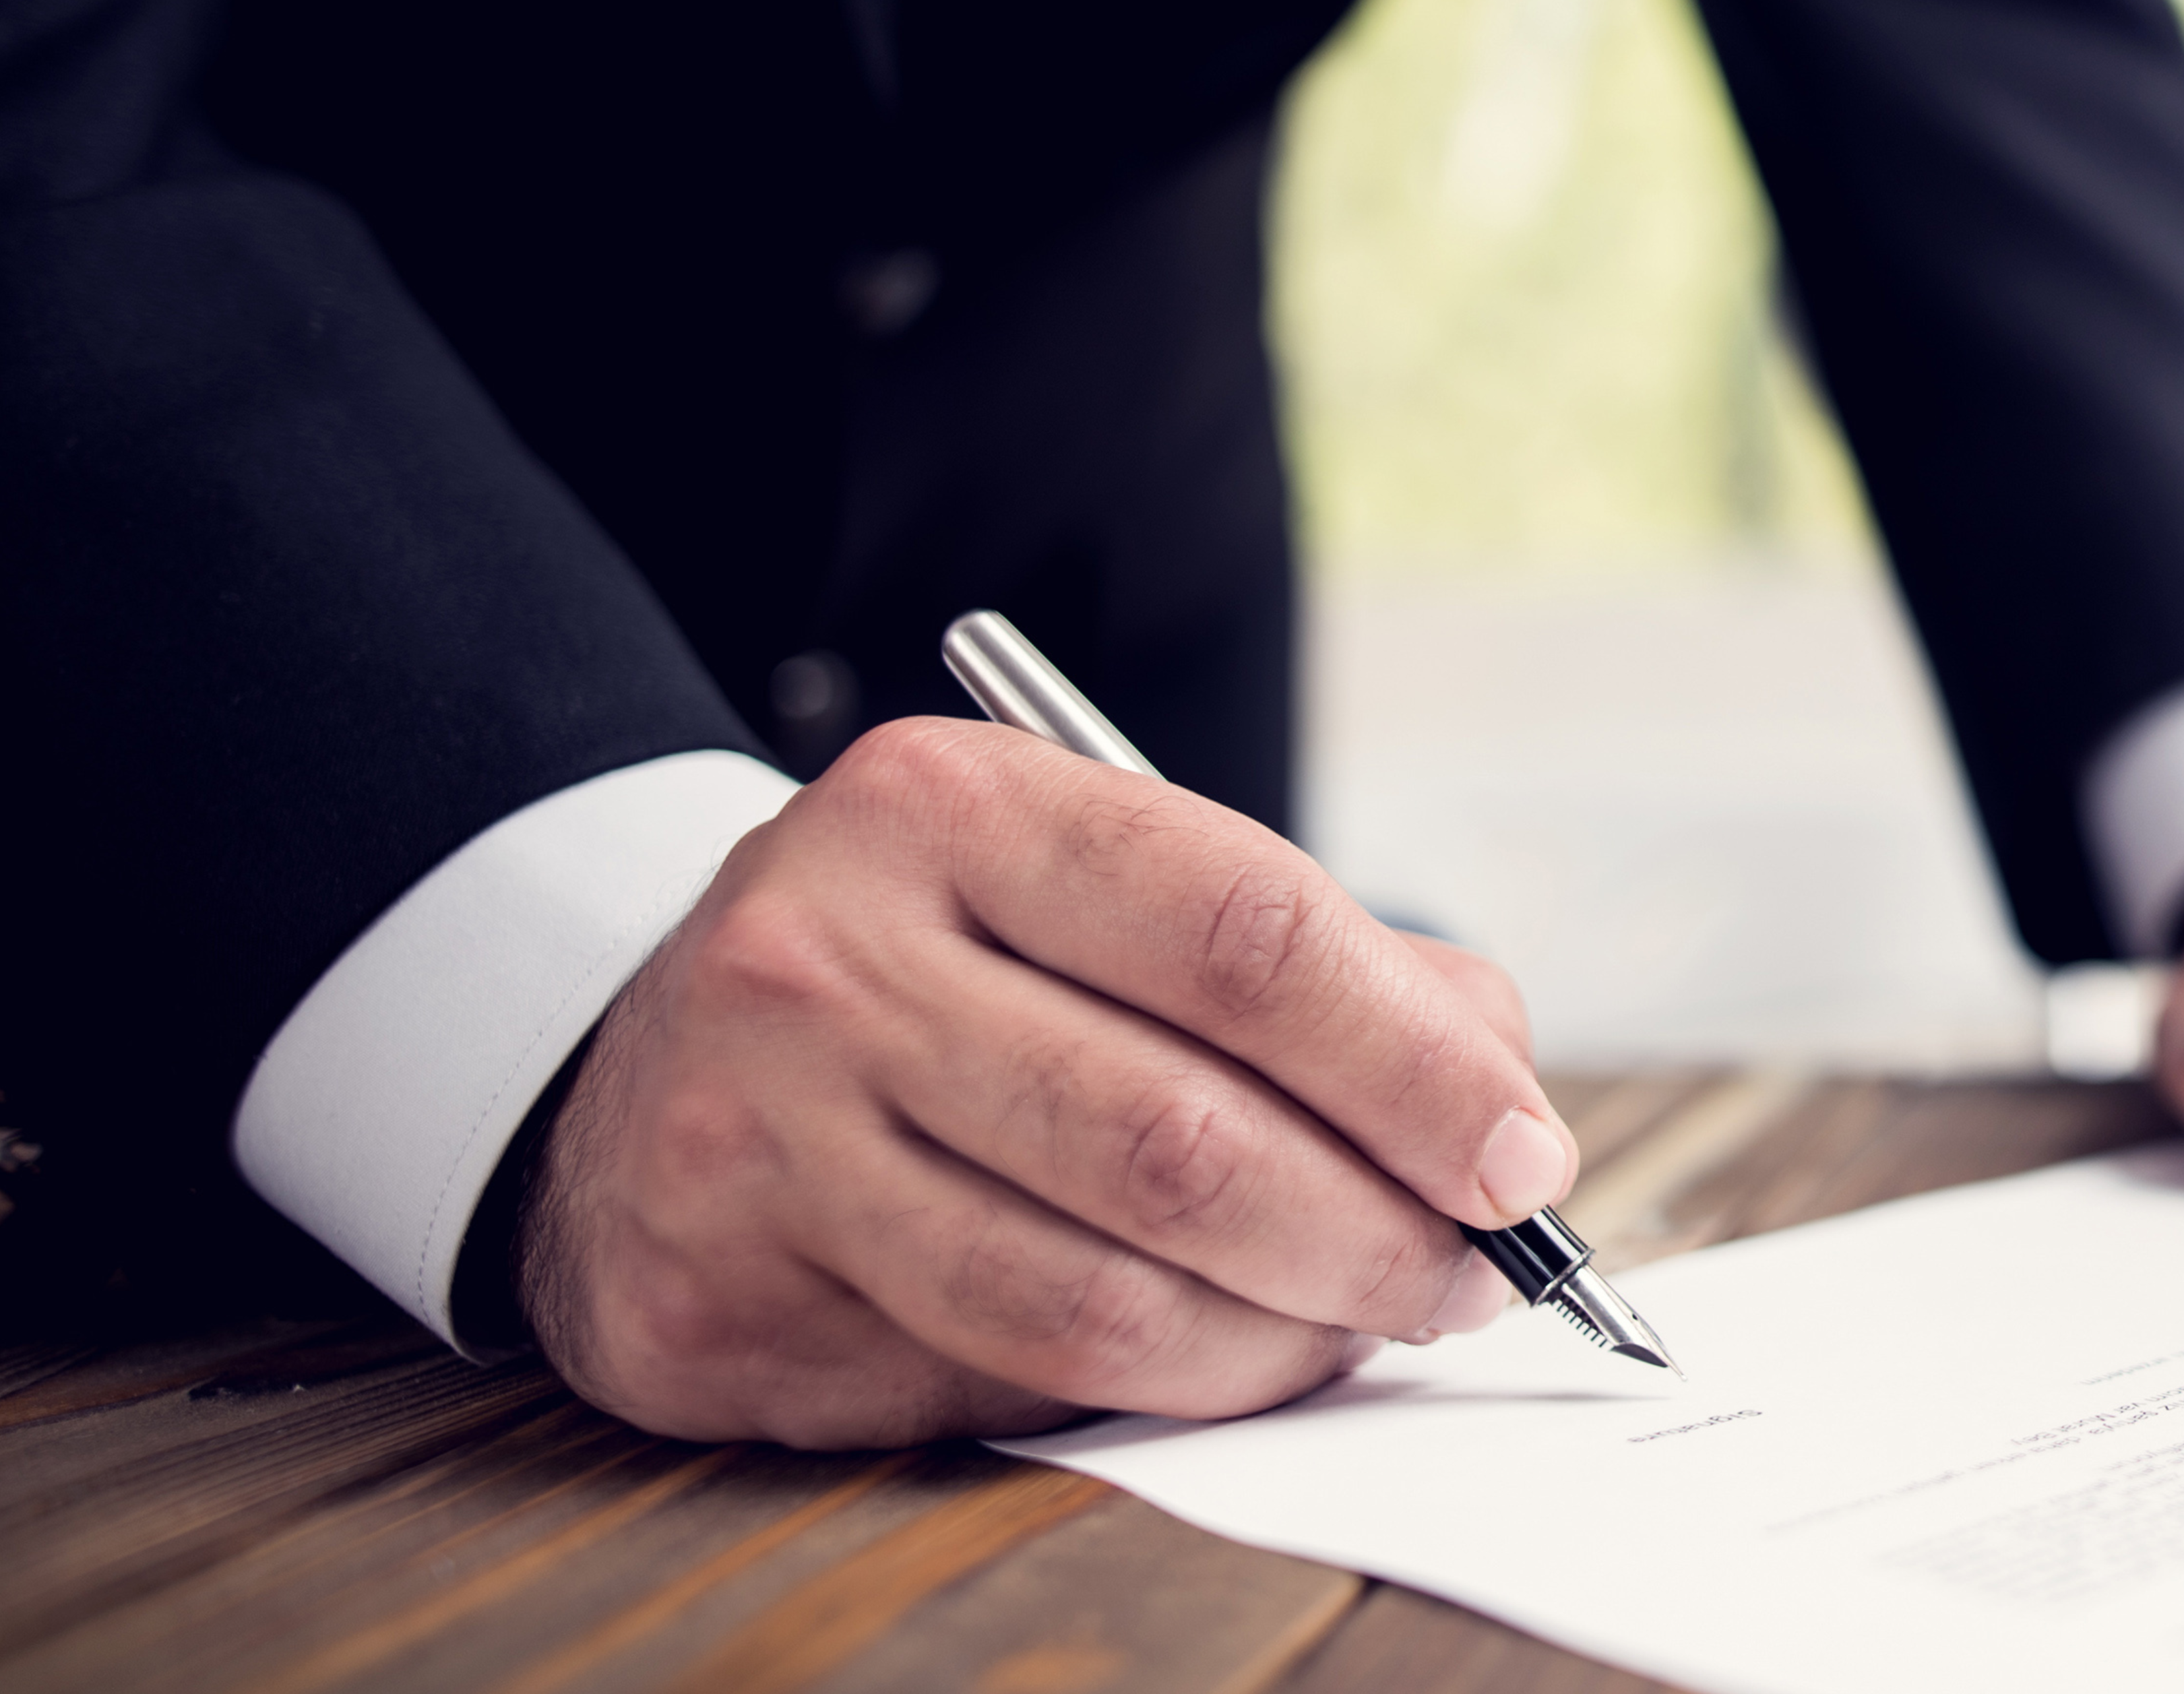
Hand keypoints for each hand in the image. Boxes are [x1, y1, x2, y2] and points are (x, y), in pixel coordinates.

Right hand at [519, 719, 1578, 1447]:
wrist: (643, 1049)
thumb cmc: (948, 966)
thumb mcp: (1104, 887)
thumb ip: (1329, 971)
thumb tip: (1504, 1120)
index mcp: (947, 807)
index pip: (1248, 938)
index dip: (1419, 1069)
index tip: (1521, 1162)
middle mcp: (824, 959)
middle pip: (1184, 1145)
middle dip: (1375, 1238)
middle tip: (1467, 1279)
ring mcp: (750, 1138)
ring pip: (1098, 1302)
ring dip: (1279, 1345)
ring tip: (1355, 1329)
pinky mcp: (713, 1303)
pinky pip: (995, 1387)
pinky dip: (1143, 1394)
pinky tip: (1200, 1360)